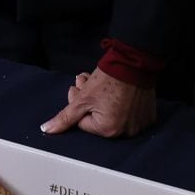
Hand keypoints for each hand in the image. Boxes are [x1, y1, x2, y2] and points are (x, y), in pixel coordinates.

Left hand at [42, 67, 156, 137]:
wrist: (133, 62)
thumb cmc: (108, 79)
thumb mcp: (82, 98)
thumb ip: (65, 117)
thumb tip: (47, 130)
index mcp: (108, 130)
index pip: (82, 121)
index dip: (77, 103)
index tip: (78, 88)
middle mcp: (125, 132)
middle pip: (96, 118)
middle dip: (87, 100)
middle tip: (84, 82)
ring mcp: (139, 124)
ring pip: (111, 114)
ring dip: (100, 100)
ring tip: (97, 81)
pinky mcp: (147, 115)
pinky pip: (128, 112)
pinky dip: (120, 102)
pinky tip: (115, 89)